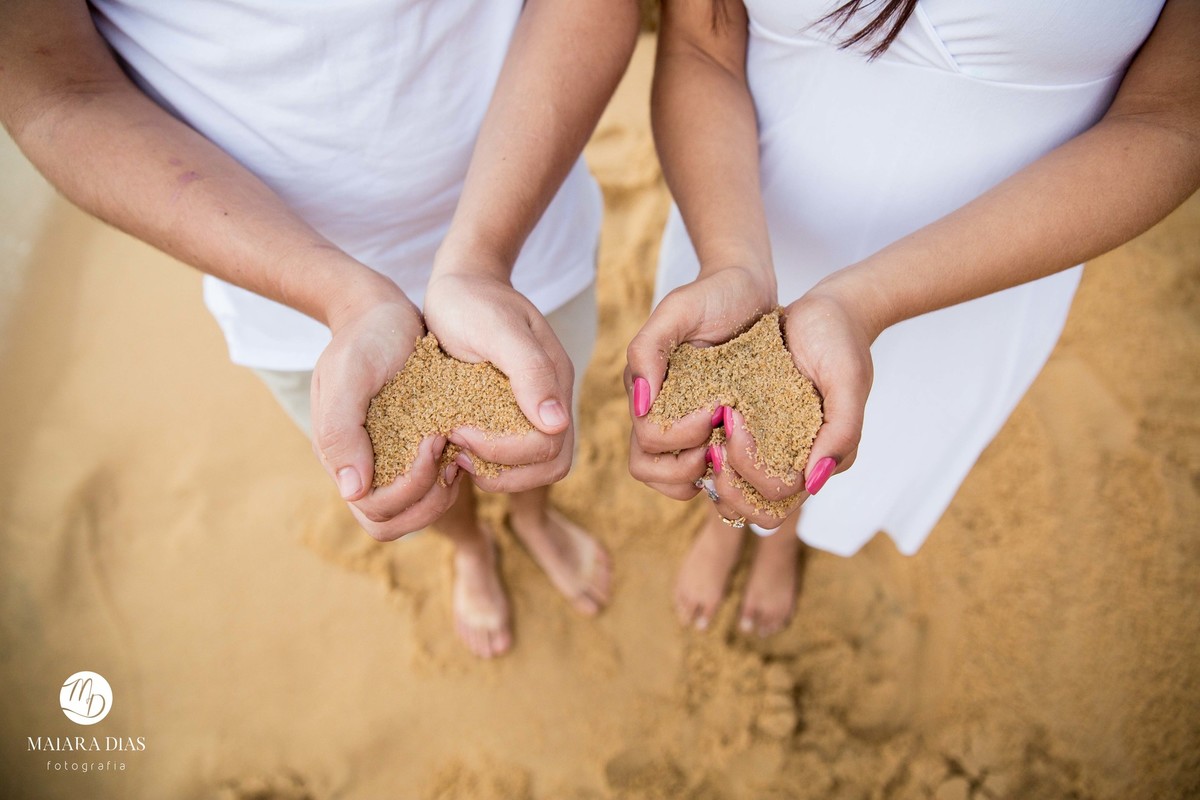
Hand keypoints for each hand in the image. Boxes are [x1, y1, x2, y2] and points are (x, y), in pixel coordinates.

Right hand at [311, 281, 463, 540]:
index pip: (375, 512)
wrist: (382, 313)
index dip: (408, 490)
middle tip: (448, 453)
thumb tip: (352, 490)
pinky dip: (452, 473)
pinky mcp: (414, 450)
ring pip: (419, 509)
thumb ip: (341, 430)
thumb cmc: (364, 338)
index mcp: (342, 458)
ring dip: (443, 490)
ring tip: (457, 447)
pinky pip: (434, 484)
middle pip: (397, 521)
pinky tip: (463, 439)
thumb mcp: (348, 374)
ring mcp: (390, 462)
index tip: (431, 442)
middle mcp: (364, 468)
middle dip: (429, 498)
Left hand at [423, 270, 574, 491]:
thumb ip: (530, 371)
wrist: (459, 284)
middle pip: (549, 466)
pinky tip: (453, 447)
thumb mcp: (497, 329)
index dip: (505, 451)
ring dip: (496, 473)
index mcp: (555, 382)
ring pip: (533, 469)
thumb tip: (556, 423)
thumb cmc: (474, 300)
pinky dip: (485, 462)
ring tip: (456, 454)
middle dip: (503, 471)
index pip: (549, 447)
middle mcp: (549, 401)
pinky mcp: (508, 415)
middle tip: (457, 452)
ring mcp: (530, 409)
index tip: (458, 432)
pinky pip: (511, 457)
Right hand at [625, 265, 775, 502]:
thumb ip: (648, 348)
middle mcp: (662, 413)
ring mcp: (688, 426)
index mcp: (647, 391)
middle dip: (684, 467)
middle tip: (720, 444)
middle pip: (650, 469)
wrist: (751, 289)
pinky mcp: (717, 431)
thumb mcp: (679, 309)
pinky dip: (725, 474)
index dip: (678, 436)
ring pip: (674, 480)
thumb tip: (639, 403)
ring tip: (732, 454)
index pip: (647, 440)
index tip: (714, 409)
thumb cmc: (714, 294)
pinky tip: (747, 455)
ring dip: (701, 477)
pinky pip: (709, 472)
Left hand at [700, 287, 875, 525]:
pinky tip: (696, 425)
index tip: (734, 423)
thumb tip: (816, 481)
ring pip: (734, 492)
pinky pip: (723, 459)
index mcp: (819, 460)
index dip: (750, 473)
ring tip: (702, 437)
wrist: (826, 312)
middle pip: (753, 508)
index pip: (777, 497)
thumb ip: (842, 431)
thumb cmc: (841, 343)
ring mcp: (769, 448)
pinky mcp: (750, 430)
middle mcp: (793, 462)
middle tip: (713, 445)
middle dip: (727, 486)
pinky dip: (705, 452)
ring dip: (712, 475)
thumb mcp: (847, 380)